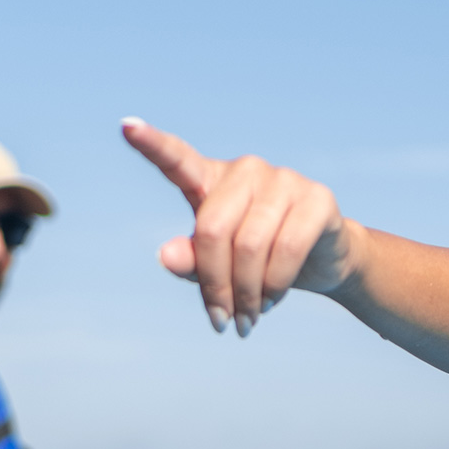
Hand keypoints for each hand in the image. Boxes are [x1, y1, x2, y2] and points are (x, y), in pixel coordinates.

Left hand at [121, 117, 355, 335]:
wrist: (322, 262)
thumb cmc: (258, 261)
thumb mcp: (217, 266)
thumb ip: (191, 261)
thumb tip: (167, 256)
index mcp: (212, 179)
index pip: (177, 159)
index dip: (152, 144)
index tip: (125, 126)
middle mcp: (247, 170)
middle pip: (213, 231)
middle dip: (216, 285)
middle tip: (222, 322)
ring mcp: (284, 179)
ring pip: (249, 246)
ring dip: (246, 295)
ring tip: (247, 319)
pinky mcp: (317, 198)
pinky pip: (286, 249)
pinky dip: (274, 285)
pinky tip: (270, 301)